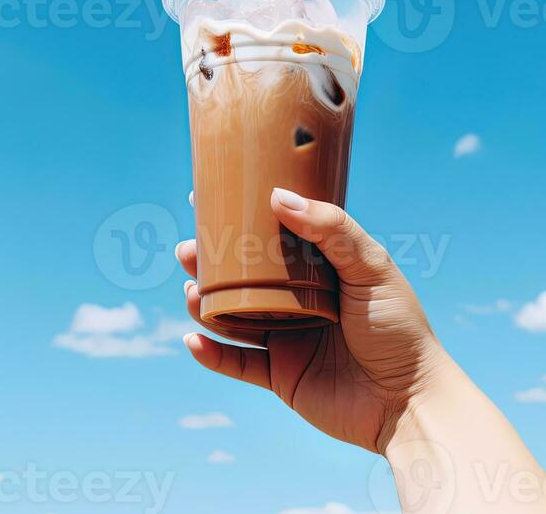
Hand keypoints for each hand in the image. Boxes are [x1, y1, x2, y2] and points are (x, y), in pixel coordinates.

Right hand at [176, 187, 445, 454]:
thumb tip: (277, 195)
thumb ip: (330, 228)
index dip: (242, 216)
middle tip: (187, 248)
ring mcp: (288, 337)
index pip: (274, 233)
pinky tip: (192, 340)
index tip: (206, 197)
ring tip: (190, 289)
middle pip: (243, 274)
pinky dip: (212, 354)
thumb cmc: (399, 326)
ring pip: (233, 316)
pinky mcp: (282, 376)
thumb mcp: (371, 266)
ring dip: (204, 303)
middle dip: (210, 261)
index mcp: (320, 267)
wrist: (411, 402)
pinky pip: (238, 363)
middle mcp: (299, 299)